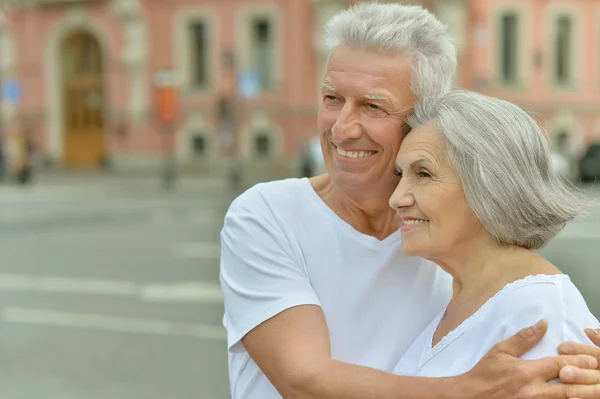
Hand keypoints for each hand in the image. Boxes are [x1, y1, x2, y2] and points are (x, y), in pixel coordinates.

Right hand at [459, 320, 599, 398]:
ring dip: (582, 396)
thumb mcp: (500, 351)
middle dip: (589, 384)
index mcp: (526, 372)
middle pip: (570, 389)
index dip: (579, 363)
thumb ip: (523, 338)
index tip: (593, 361)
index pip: (560, 366)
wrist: (469, 397)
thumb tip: (543, 324)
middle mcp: (533, 391)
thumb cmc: (484, 374)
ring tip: (596, 392)